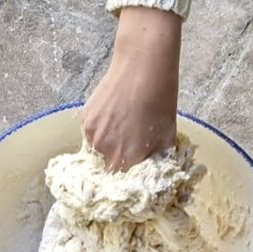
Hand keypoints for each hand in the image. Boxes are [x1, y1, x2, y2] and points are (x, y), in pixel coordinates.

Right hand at [82, 7, 181, 169]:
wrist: (142, 68)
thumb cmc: (160, 101)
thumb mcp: (167, 136)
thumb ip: (156, 160)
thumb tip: (151, 174)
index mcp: (128, 159)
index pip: (123, 183)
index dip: (128, 178)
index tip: (132, 171)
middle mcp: (107, 151)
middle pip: (108, 168)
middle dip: (117, 161)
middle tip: (129, 145)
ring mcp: (93, 136)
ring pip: (97, 152)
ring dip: (107, 146)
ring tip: (121, 127)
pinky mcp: (85, 120)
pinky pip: (90, 135)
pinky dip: (100, 131)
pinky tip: (113, 115)